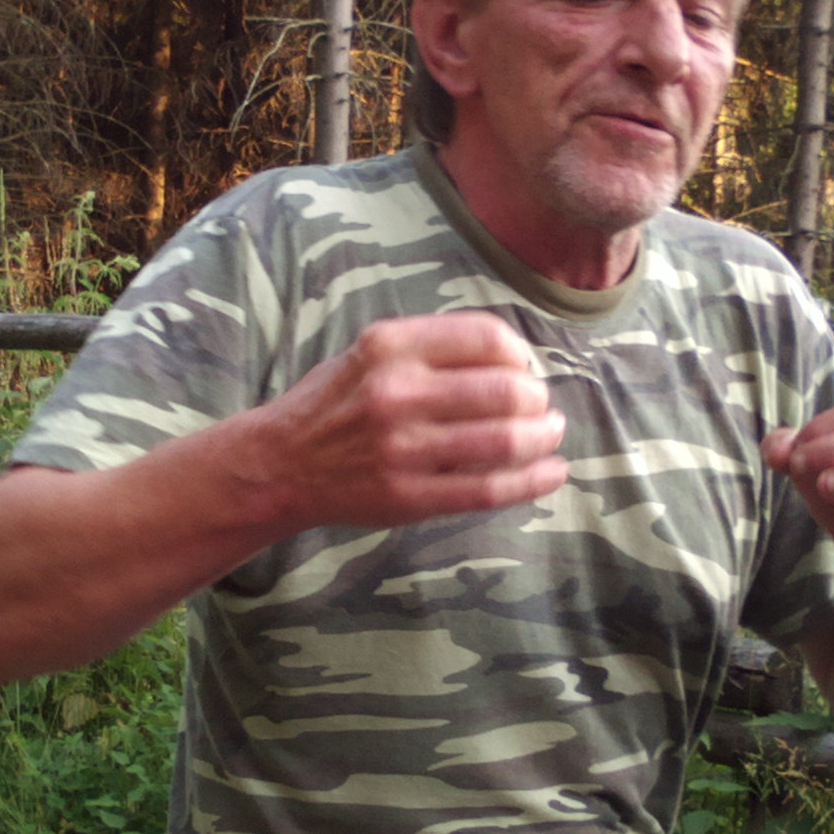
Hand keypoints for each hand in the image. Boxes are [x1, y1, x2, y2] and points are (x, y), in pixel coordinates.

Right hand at [248, 313, 568, 529]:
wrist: (280, 463)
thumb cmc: (335, 403)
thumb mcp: (369, 351)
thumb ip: (432, 348)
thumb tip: (517, 360)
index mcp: (389, 346)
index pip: (486, 337)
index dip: (520, 353)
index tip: (522, 367)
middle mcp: (397, 393)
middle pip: (507, 390)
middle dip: (538, 398)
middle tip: (541, 406)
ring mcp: (403, 449)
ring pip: (505, 440)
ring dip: (544, 436)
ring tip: (550, 434)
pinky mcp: (408, 497)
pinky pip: (489, 489)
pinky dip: (533, 481)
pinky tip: (552, 472)